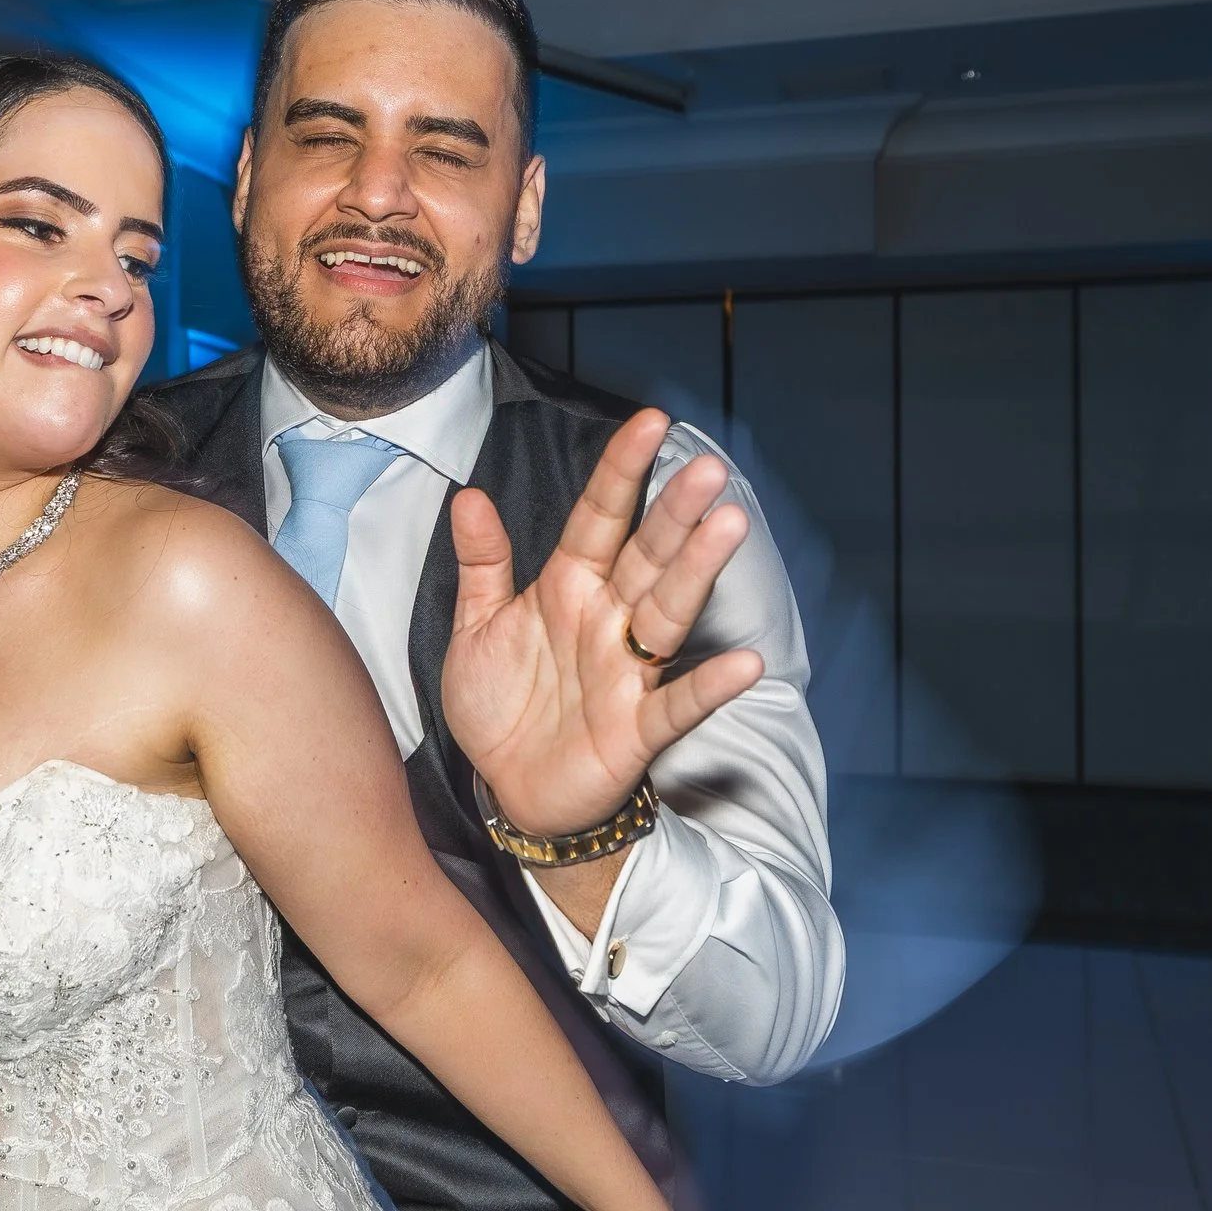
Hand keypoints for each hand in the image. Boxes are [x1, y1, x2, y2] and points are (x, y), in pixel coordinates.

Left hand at [445, 408, 764, 836]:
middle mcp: (606, 619)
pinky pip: (676, 704)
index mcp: (569, 586)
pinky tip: (744, 664)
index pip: (601, 517)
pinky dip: (709, 686)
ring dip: (698, 571)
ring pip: (668, 612)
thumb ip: (482, 564)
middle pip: (647, 556)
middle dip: (674, 512)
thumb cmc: (500, 704)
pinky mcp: (637, 728)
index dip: (622, 471)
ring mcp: (627, 672)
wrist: (505, 788)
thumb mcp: (476, 628)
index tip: (649, 422)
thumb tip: (468, 495)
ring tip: (729, 526)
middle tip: (706, 468)